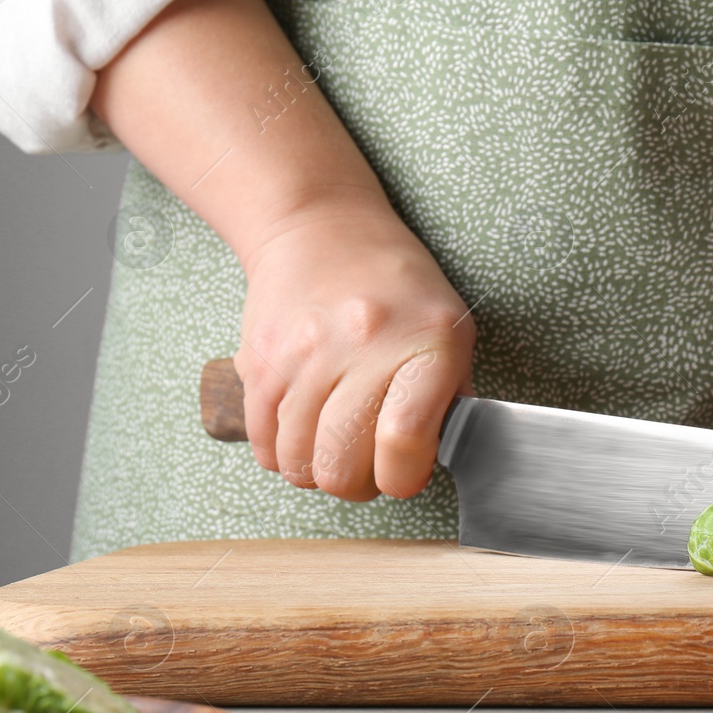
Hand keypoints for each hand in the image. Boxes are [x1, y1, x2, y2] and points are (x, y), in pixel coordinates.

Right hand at [234, 190, 474, 500]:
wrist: (322, 228)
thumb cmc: (398, 287)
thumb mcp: (452, 331)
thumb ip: (452, 400)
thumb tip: (437, 461)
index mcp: (425, 344)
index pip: (403, 439)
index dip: (403, 477)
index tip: (405, 472)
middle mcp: (362, 346)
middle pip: (342, 465)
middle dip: (358, 484)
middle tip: (368, 465)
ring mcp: (304, 354)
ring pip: (297, 463)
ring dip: (317, 470)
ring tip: (335, 445)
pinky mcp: (260, 361)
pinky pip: (262, 444)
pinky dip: (282, 454)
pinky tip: (304, 432)